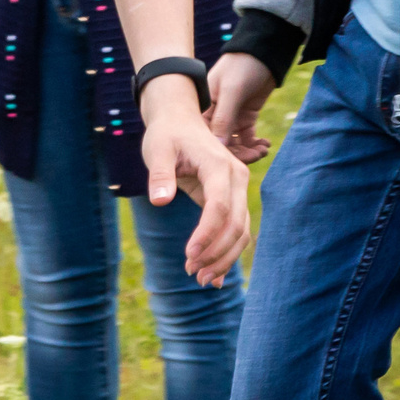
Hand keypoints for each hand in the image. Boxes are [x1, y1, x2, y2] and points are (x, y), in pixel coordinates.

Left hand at [138, 79, 252, 287]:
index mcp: (218, 166)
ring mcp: (239, 189)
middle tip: (193, 274)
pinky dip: (227, 252)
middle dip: (216, 253)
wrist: (180, 121)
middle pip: (236, 224)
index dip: (206, 234)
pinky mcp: (233, 199)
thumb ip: (160, 175)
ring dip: (223, 257)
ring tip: (201, 278)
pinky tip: (215, 275)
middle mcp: (237, 178)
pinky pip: (236, 229)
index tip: (189, 255)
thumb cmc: (167, 135)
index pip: (219, 206)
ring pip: (241, 231)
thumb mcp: (157, 149)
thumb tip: (159, 202)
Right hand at [208, 51, 277, 163]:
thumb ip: (224, 118)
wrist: (263, 53)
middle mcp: (215, 116)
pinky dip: (256, 143)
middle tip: (255, 156)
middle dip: (237, 153)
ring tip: (263, 150)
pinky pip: (248, 136)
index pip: (206, 137)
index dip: (217, 152)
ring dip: (249, 150)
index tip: (230, 163)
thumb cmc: (241, 67)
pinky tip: (265, 144)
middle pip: (222, 143)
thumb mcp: (230, 91)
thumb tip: (218, 147)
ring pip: (236, 142)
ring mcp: (231, 117)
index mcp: (203, 108)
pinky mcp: (246, 116)